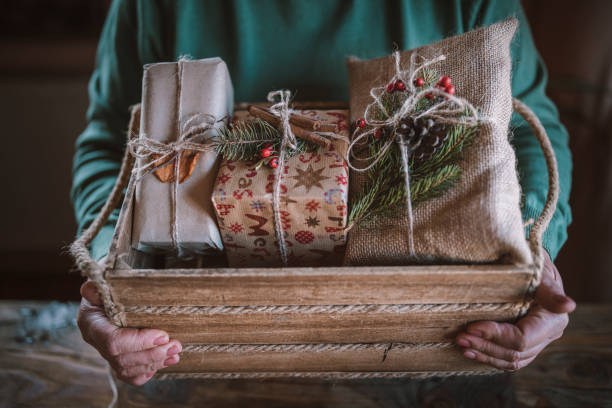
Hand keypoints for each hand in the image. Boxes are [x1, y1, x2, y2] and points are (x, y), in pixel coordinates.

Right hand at [77, 279, 181, 385]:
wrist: (109, 289)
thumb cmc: (110, 282)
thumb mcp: (105, 279)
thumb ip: (99, 285)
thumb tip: (90, 288)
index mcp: (91, 321)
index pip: (113, 341)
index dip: (139, 342)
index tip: (163, 335)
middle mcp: (95, 340)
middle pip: (122, 359)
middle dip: (152, 354)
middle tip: (176, 345)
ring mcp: (104, 351)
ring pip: (126, 369)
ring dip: (154, 362)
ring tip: (175, 352)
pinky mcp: (116, 357)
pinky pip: (129, 375)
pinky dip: (147, 371)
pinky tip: (163, 363)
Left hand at [455, 250, 575, 370]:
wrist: (534, 268)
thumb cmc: (534, 266)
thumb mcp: (540, 273)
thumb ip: (550, 291)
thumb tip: (568, 306)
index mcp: (553, 321)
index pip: (521, 338)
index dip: (495, 335)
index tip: (471, 327)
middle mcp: (548, 335)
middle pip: (515, 352)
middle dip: (485, 346)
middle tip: (459, 338)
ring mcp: (538, 343)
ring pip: (512, 360)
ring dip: (484, 354)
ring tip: (462, 345)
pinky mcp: (526, 345)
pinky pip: (509, 359)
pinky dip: (490, 357)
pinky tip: (471, 352)